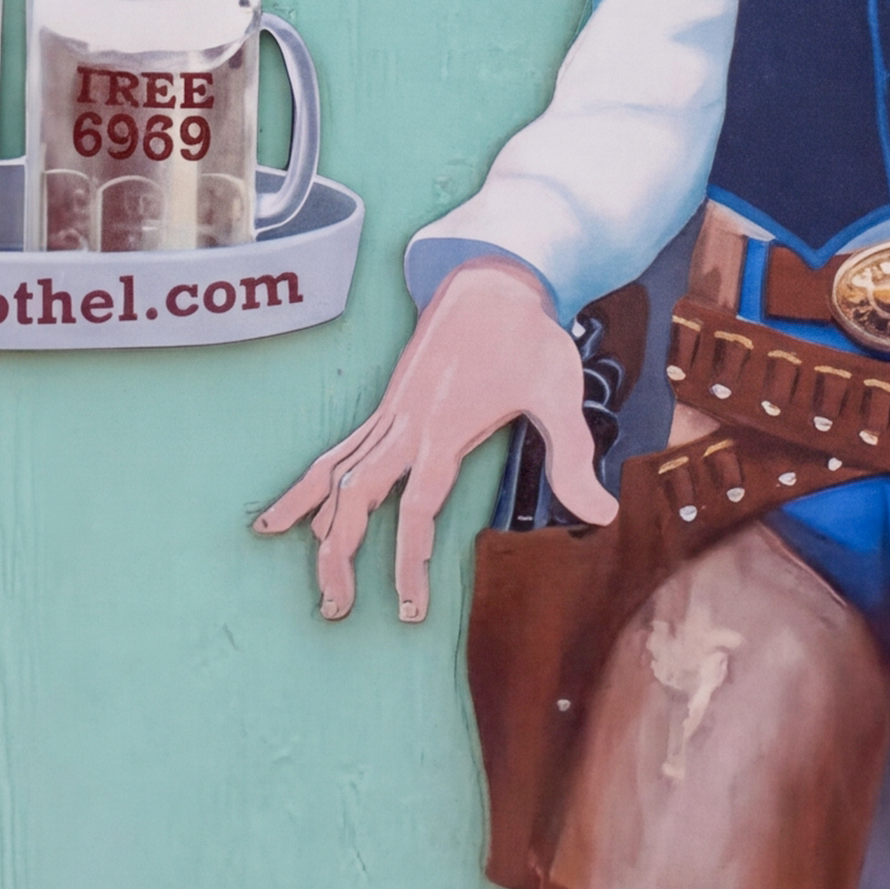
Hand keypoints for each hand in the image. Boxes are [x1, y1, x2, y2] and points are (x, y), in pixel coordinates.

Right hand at [253, 257, 608, 624]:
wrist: (492, 279)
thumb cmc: (528, 336)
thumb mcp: (559, 393)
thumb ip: (574, 457)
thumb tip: (604, 515)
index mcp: (442, 429)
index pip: (417, 507)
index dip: (410, 559)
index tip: (409, 606)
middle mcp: (405, 426)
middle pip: (357, 498)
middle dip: (342, 554)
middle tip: (337, 609)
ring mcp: (389, 415)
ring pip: (336, 477)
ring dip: (317, 526)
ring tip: (309, 578)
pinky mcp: (386, 408)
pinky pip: (336, 453)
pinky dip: (309, 487)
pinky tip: (285, 516)